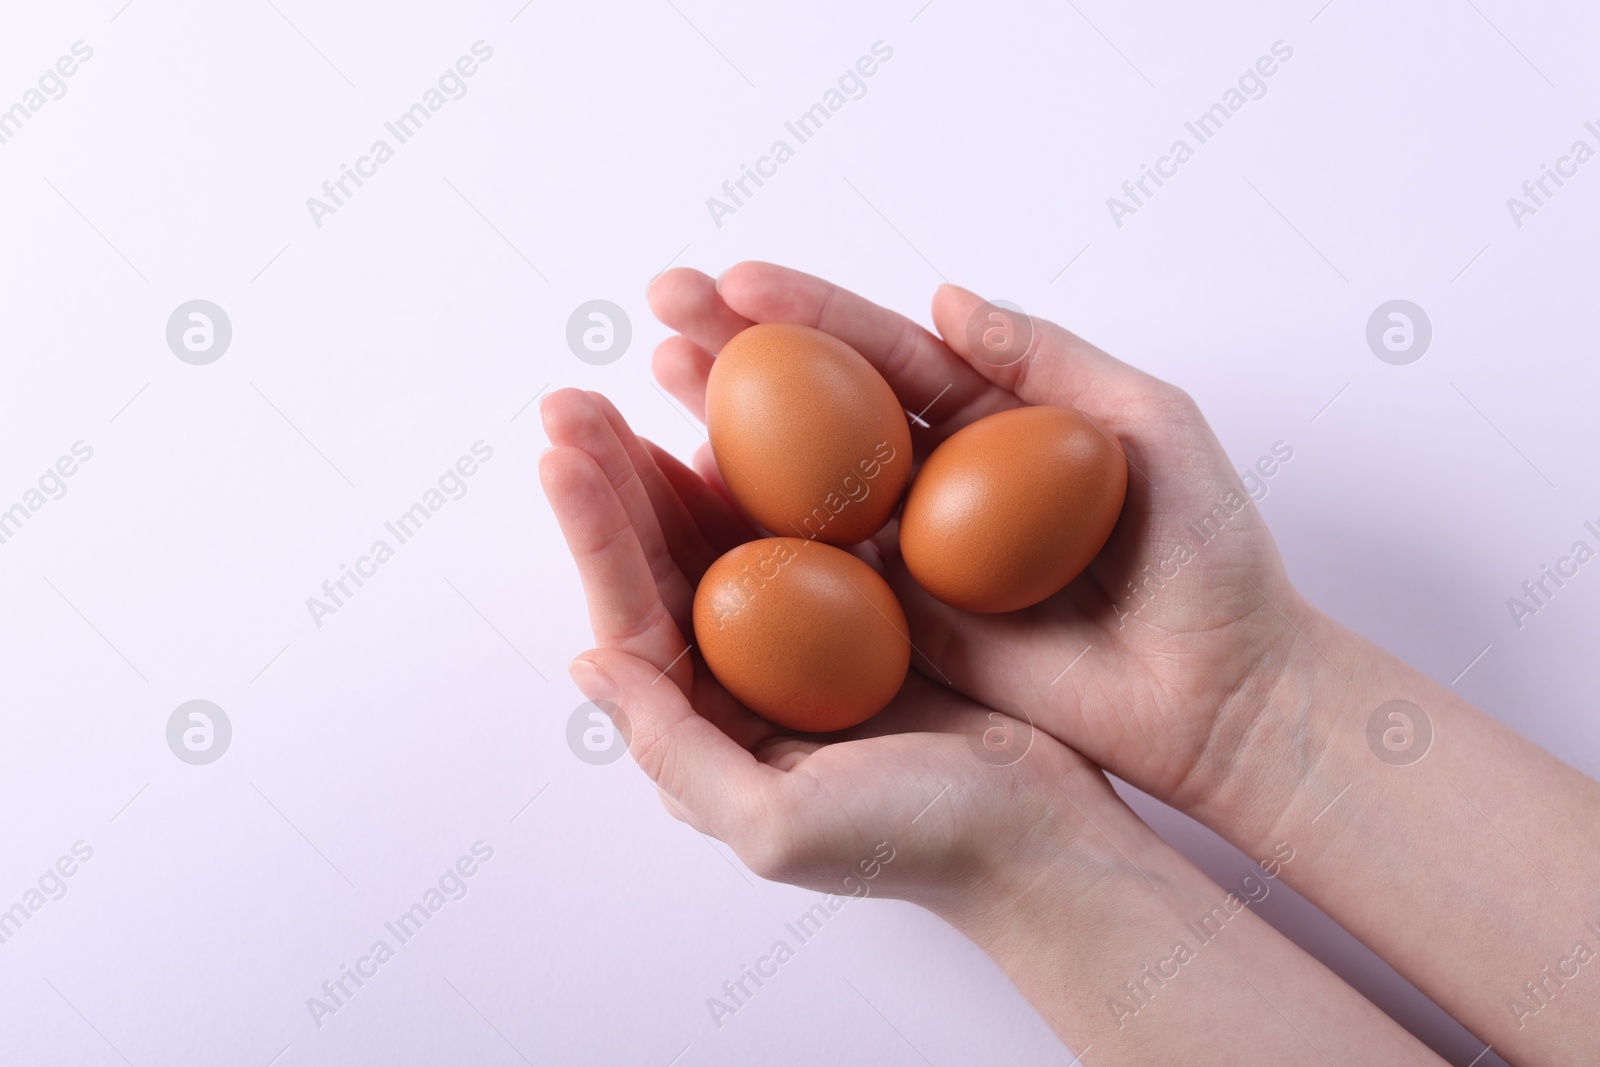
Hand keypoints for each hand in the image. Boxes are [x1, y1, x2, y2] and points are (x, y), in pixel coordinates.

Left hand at [538, 387, 1107, 910]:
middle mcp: (742, 686)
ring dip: (669, 469)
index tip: (562, 454)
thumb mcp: (776, 824)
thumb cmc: (918, 842)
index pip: (634, 619)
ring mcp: (800, 648)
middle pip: (661, 568)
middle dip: (612, 483)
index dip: (594, 535)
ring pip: (718, 542)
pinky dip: (760, 482)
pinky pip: (796, 536)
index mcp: (710, 735)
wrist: (1044, 839)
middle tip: (571, 401)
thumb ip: (675, 749)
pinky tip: (728, 434)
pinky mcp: (863, 617)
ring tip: (626, 394)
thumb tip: (588, 661)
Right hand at [647, 262, 1313, 818]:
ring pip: (801, 482)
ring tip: (650, 381)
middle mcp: (940, 476)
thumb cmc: (1209, 559)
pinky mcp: (904, 623)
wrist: (1219, 694)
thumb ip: (1052, 361)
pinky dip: (751, 536)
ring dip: (722, 430)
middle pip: (821, 403)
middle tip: (659, 312)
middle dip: (738, 352)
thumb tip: (945, 297)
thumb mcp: (1153, 431)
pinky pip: (817, 575)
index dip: (806, 309)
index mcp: (995, 417)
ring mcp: (914, 550)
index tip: (728, 282)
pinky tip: (685, 493)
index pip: (883, 349)